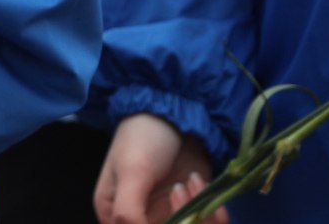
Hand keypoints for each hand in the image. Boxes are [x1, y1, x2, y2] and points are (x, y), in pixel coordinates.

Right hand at [95, 113, 223, 223]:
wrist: (172, 115)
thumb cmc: (142, 140)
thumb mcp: (131, 174)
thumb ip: (128, 212)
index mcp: (115, 215)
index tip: (169, 218)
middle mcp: (142, 219)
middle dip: (181, 222)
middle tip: (177, 189)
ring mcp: (170, 215)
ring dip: (198, 215)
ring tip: (188, 181)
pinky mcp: (194, 208)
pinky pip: (210, 223)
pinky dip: (212, 211)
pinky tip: (197, 181)